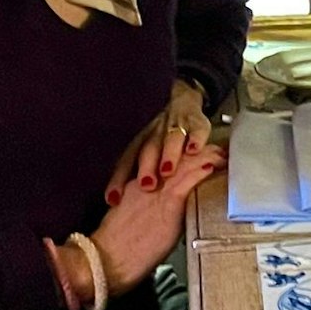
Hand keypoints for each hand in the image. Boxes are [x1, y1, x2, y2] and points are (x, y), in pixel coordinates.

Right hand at [70, 144, 225, 303]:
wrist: (107, 260)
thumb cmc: (118, 249)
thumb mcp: (131, 220)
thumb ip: (148, 210)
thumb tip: (165, 215)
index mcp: (136, 185)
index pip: (162, 162)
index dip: (182, 155)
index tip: (197, 152)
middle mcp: (147, 182)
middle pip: (176, 158)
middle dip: (198, 151)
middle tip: (217, 148)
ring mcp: (158, 191)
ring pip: (185, 164)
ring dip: (207, 157)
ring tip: (222, 153)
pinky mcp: (168, 202)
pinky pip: (188, 180)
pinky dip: (202, 170)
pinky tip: (214, 166)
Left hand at [106, 80, 212, 205]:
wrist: (183, 102)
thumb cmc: (161, 139)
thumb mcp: (146, 153)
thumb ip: (135, 176)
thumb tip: (117, 207)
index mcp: (140, 144)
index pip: (126, 162)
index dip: (119, 180)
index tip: (113, 199)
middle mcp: (155, 134)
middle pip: (148, 150)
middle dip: (146, 167)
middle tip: (146, 186)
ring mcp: (175, 127)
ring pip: (170, 139)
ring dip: (168, 154)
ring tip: (167, 171)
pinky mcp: (196, 123)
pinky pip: (196, 130)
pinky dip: (195, 140)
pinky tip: (194, 151)